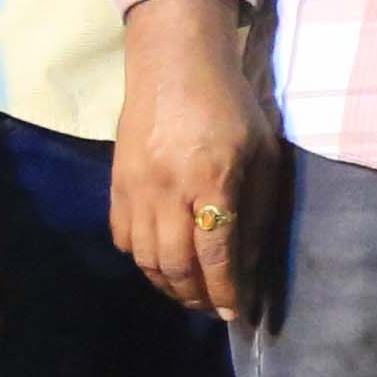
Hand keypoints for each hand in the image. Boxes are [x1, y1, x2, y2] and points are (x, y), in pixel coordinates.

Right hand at [112, 0, 274, 319]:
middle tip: (213, 307)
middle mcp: (168, 188)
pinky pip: (123, 238)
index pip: (216, 253)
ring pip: (146, 258)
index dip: (226, 290)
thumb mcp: (261, 151)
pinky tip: (162, 262)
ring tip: (190, 292)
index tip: (236, 313)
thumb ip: (257, 209)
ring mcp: (136, 187)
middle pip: (176, 264)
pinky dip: (142, 260)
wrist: (173, 63)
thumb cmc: (228, 105)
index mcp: (212, 178)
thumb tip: (250, 265)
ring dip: (169, 285)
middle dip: (197, 296)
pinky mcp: (116, 183)